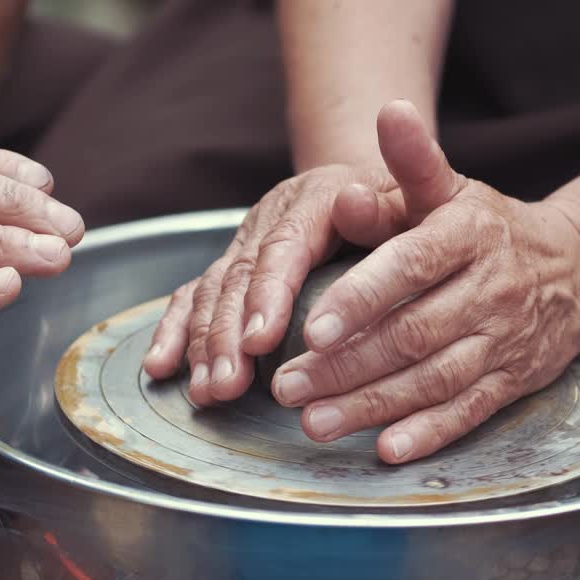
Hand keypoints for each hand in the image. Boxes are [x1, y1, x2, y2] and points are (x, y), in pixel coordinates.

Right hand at [142, 160, 398, 405]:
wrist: (378, 187)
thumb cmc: (406, 206)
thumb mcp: (417, 200)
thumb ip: (392, 205)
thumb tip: (354, 201)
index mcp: (315, 199)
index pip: (283, 246)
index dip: (268, 293)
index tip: (262, 340)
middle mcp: (272, 218)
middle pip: (239, 275)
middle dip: (227, 335)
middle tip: (227, 385)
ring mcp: (248, 243)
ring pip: (213, 290)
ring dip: (205, 344)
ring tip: (209, 392)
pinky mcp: (234, 267)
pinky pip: (194, 296)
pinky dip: (175, 333)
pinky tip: (162, 368)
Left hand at [270, 101, 579, 462]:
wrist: (579, 267)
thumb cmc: (489, 227)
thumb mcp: (452, 189)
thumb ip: (411, 165)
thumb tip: (386, 114)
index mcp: (468, 235)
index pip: (411, 266)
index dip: (361, 300)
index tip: (311, 327)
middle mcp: (490, 290)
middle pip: (413, 334)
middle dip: (346, 365)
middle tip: (288, 386)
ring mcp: (504, 340)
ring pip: (434, 379)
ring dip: (372, 405)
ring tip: (314, 422)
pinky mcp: (513, 381)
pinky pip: (470, 411)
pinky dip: (430, 433)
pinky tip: (387, 449)